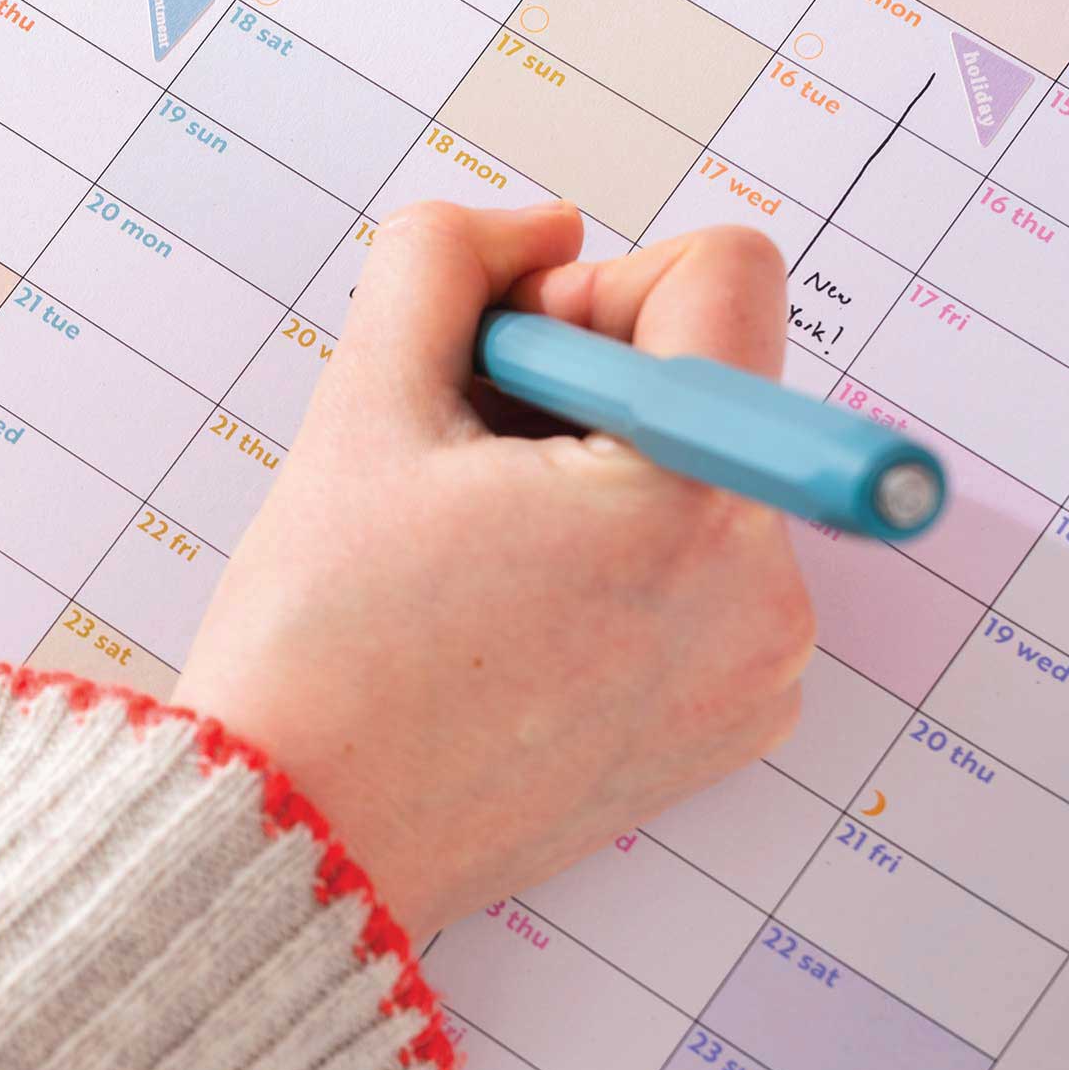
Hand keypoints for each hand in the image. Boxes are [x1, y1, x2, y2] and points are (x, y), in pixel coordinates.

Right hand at [173, 199, 816, 933]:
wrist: (303, 841)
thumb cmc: (321, 647)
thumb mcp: (360, 409)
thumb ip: (444, 261)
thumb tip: (541, 228)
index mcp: (691, 501)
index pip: (722, 275)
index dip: (591, 289)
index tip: (504, 372)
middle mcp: (765, 591)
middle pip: (706, 382)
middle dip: (577, 394)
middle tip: (457, 478)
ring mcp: (758, 671)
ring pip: (697, 476)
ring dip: (588, 478)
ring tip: (470, 562)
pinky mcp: (729, 723)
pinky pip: (700, 573)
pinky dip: (613, 563)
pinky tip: (505, 618)